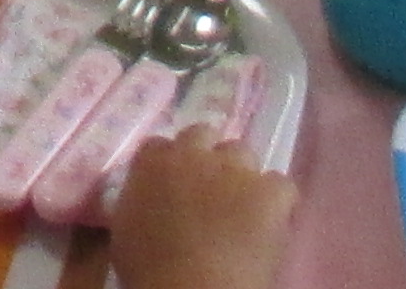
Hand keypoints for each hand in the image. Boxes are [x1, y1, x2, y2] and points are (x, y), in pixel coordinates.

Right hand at [106, 133, 296, 288]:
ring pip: (243, 155)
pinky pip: (281, 186)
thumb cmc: (149, 269)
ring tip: (242, 209)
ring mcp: (234, 170)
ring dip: (241, 176)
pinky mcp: (268, 193)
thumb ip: (138, 199)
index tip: (175, 187)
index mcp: (153, 162)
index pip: (161, 146)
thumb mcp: (125, 229)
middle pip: (204, 136)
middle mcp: (193, 154)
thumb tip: (148, 198)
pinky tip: (269, 223)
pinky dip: (277, 202)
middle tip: (209, 192)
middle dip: (207, 158)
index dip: (171, 165)